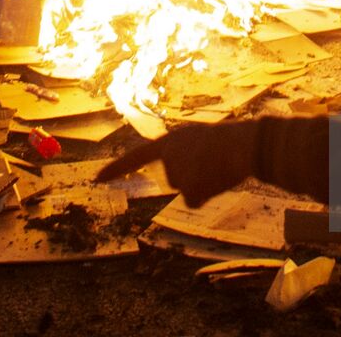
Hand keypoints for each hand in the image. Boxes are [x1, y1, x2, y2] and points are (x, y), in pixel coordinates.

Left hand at [98, 120, 258, 207]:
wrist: (245, 144)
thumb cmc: (230, 140)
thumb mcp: (201, 140)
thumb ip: (186, 155)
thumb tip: (188, 180)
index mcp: (169, 141)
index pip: (136, 156)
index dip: (116, 168)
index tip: (96, 179)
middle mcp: (167, 156)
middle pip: (175, 179)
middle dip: (193, 176)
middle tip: (213, 161)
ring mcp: (175, 173)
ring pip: (187, 190)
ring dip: (204, 184)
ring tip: (219, 166)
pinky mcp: (186, 189)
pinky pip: (195, 201)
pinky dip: (208, 195)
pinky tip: (218, 180)